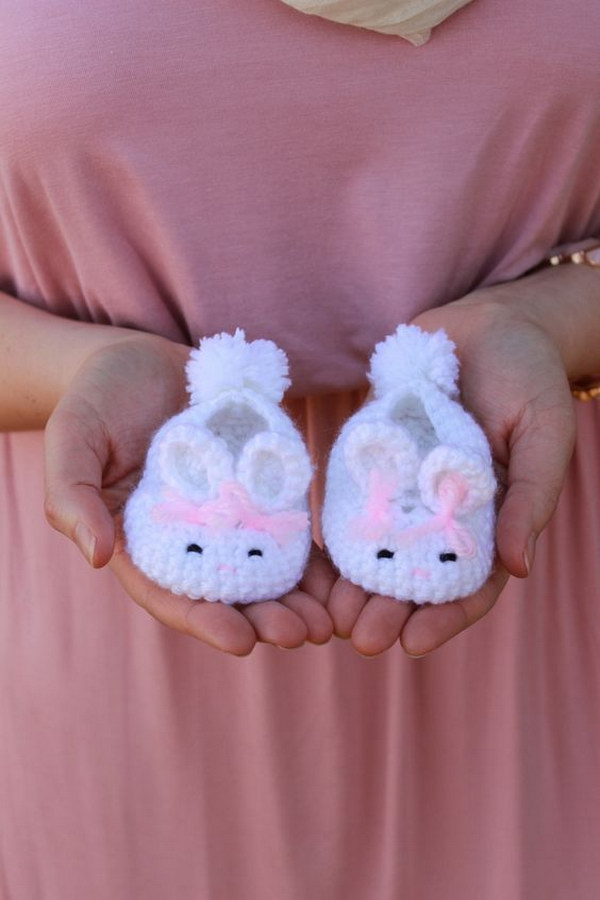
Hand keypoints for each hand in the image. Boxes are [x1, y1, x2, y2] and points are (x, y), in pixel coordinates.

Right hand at [44, 334, 333, 654]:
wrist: (141, 358)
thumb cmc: (98, 397)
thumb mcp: (72, 438)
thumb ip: (72, 495)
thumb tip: (95, 557)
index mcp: (140, 542)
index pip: (171, 594)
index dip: (205, 620)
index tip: (242, 641)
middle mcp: (189, 538)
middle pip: (228, 591)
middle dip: (265, 617)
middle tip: (303, 633)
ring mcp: (228, 515)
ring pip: (266, 567)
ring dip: (300, 598)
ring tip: (333, 619)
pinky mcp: (259, 488)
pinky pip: (289, 526)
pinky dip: (316, 555)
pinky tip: (345, 575)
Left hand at [328, 277, 577, 656]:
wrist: (489, 323)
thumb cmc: (529, 376)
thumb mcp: (543, 434)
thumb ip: (530, 497)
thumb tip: (519, 567)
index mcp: (493, 518)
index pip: (470, 584)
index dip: (445, 617)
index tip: (414, 644)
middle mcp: (445, 513)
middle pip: (415, 577)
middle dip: (390, 612)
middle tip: (360, 638)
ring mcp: (409, 489)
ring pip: (379, 551)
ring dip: (355, 586)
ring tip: (328, 615)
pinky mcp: (377, 460)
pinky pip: (354, 502)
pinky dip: (336, 534)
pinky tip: (310, 559)